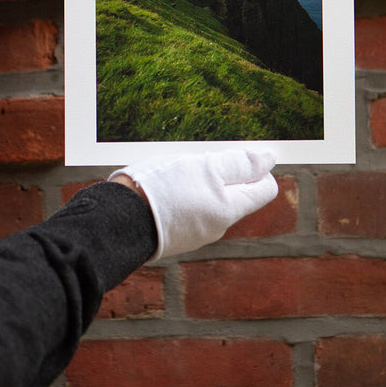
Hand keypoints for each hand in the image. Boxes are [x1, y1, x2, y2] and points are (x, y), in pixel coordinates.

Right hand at [109, 149, 276, 260]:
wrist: (116, 221)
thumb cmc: (162, 191)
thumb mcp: (206, 168)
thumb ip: (240, 165)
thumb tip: (270, 159)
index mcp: (228, 211)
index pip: (263, 190)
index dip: (257, 167)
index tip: (238, 152)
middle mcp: (215, 227)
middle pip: (234, 194)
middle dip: (224, 173)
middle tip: (200, 158)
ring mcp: (192, 234)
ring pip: (208, 201)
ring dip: (199, 182)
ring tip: (176, 170)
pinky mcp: (170, 234)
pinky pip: (186, 209)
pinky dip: (180, 194)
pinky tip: (162, 184)